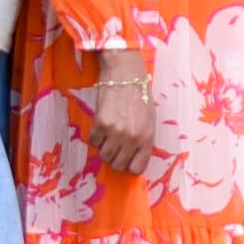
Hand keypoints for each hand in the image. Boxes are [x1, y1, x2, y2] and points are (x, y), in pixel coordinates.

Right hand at [86, 51, 159, 174]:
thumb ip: (142, 140)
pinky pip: (94, 142)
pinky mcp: (100, 123)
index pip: (137, 168)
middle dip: (115, 159)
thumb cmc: (140, 95)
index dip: (130, 166)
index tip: (127, 160)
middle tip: (115, 148)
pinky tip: (102, 127)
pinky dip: (96, 138)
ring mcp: (116, 132)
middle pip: (118, 165)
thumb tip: (132, 157)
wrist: (125, 74)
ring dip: (104, 149)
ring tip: (109, 137)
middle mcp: (132, 138)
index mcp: (147, 138)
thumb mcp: (149, 120)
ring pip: (104, 156)